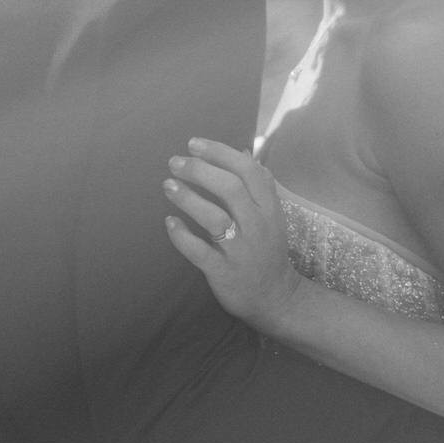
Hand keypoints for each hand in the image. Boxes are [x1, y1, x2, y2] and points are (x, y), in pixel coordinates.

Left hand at [163, 138, 304, 330]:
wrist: (276, 298)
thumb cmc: (267, 250)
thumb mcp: (271, 215)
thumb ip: (258, 184)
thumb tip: (243, 151)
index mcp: (269, 208)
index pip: (248, 170)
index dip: (219, 153)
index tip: (194, 144)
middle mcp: (257, 225)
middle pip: (230, 189)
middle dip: (200, 170)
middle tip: (175, 162)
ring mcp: (241, 249)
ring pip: (214, 217)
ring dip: (188, 198)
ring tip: (167, 185)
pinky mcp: (224, 271)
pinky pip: (200, 251)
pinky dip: (182, 236)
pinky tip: (169, 223)